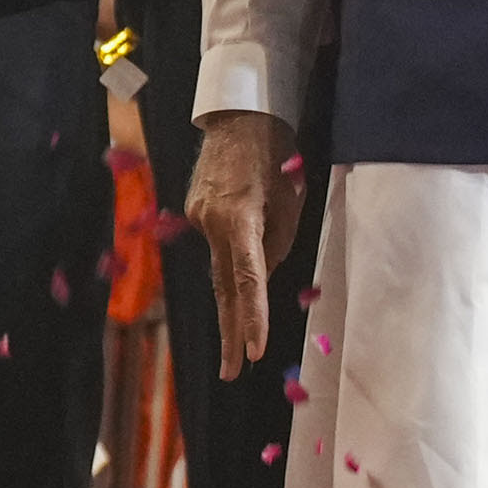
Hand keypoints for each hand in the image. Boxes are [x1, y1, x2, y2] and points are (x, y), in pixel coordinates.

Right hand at [188, 108, 298, 378]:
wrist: (239, 116)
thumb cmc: (277, 154)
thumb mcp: (291, 198)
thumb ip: (278, 241)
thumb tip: (264, 275)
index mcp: (239, 219)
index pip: (248, 280)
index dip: (252, 318)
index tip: (253, 351)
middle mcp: (212, 224)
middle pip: (224, 287)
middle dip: (232, 331)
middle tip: (232, 371)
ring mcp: (199, 218)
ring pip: (220, 269)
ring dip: (232, 305)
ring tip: (237, 346)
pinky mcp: (195, 212)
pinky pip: (219, 246)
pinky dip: (233, 262)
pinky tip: (243, 265)